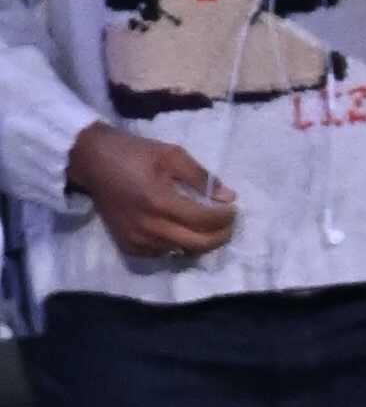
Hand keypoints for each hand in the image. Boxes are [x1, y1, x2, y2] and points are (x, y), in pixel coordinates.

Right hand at [67, 121, 233, 260]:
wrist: (90, 160)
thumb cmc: (132, 152)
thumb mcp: (169, 154)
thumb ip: (200, 177)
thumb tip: (229, 197)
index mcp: (158, 201)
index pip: (203, 221)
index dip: (224, 218)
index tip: (234, 210)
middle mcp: (149, 227)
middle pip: (197, 244)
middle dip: (219, 236)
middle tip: (228, 224)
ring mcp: (138, 241)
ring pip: (182, 251)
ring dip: (199, 240)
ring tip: (206, 226)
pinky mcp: (130, 247)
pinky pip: (164, 253)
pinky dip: (177, 244)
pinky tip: (179, 229)